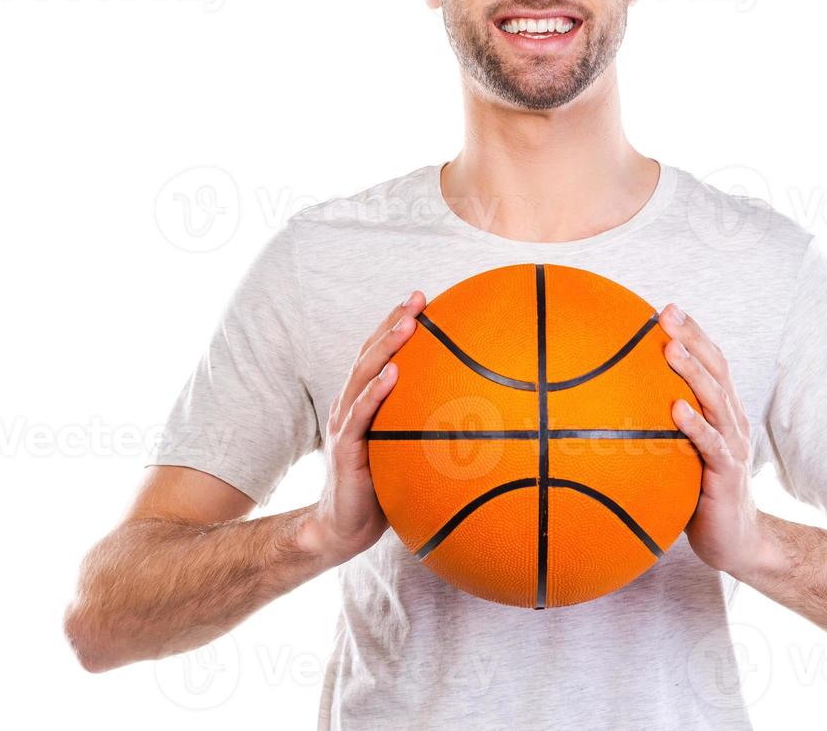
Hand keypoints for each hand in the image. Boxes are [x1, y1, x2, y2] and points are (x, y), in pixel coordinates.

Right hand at [303, 290, 424, 567]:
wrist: (344, 528)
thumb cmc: (381, 490)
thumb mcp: (407, 454)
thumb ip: (426, 431)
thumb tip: (482, 422)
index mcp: (364, 403)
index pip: (380, 354)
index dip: (397, 325)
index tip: (423, 300)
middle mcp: (350, 405)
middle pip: (371, 354)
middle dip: (394, 323)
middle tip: (418, 298)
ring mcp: (344, 424)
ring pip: (364, 375)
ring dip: (386, 346)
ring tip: (408, 324)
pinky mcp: (345, 448)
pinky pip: (360, 415)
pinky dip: (375, 392)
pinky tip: (392, 374)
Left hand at [660, 303, 766, 580]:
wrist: (736, 543)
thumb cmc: (698, 496)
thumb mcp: (677, 456)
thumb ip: (656, 432)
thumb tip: (602, 413)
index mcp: (722, 413)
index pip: (711, 363)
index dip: (693, 333)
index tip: (666, 307)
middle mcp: (732, 422)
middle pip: (716, 370)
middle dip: (693, 338)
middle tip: (667, 313)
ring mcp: (733, 447)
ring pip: (716, 400)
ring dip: (693, 372)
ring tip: (672, 348)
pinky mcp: (727, 475)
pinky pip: (712, 446)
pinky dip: (695, 425)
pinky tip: (677, 409)